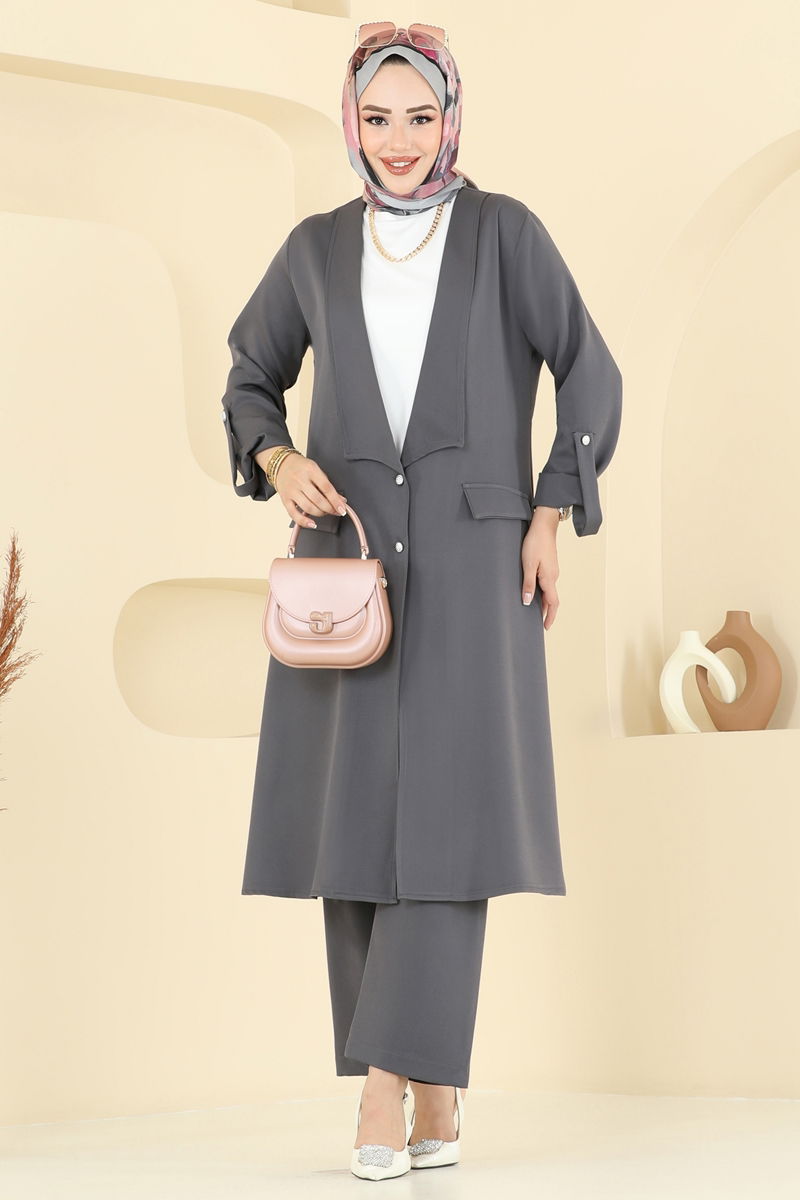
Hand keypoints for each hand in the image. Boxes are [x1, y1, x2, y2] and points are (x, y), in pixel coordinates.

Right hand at [257, 449, 347, 528]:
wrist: (281, 465)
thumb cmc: (301, 467)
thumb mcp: (316, 470)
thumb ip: (328, 485)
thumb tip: (340, 500)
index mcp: (310, 470)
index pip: (326, 488)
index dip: (336, 500)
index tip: (342, 509)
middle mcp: (300, 480)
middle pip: (318, 500)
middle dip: (330, 509)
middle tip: (336, 511)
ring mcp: (291, 491)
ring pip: (308, 507)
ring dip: (320, 514)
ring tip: (325, 512)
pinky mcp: (285, 500)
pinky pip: (293, 514)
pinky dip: (304, 521)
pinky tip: (312, 523)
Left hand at [521, 508, 560, 629]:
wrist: (544, 526)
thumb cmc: (535, 543)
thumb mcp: (528, 565)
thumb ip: (528, 584)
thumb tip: (527, 602)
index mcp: (549, 578)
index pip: (552, 603)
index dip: (550, 616)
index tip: (546, 627)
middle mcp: (553, 576)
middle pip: (552, 599)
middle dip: (547, 612)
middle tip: (540, 623)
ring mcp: (552, 570)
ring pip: (549, 591)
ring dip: (544, 602)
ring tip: (535, 611)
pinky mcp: (549, 565)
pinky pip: (547, 583)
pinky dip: (543, 592)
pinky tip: (535, 592)